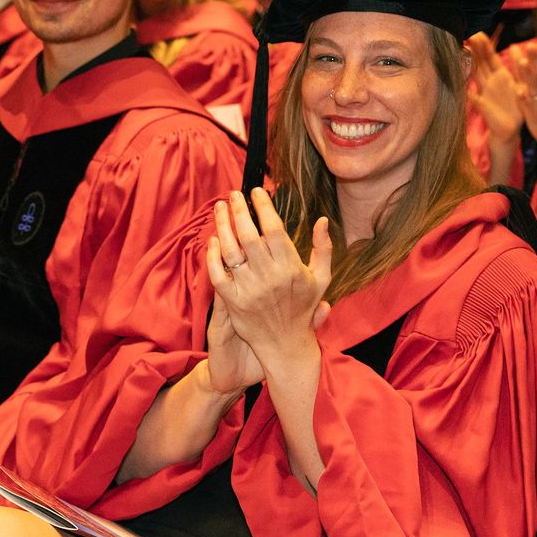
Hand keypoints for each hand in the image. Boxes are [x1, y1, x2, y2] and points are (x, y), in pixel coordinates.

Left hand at [205, 189, 331, 373]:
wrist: (285, 345)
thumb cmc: (304, 308)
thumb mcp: (321, 279)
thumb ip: (323, 248)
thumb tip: (322, 220)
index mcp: (291, 268)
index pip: (274, 229)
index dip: (264, 207)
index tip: (257, 192)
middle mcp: (269, 277)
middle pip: (249, 235)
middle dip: (239, 210)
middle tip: (233, 195)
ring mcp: (248, 290)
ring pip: (230, 250)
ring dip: (223, 225)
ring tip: (220, 208)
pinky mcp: (232, 302)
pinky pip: (217, 274)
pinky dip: (212, 256)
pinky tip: (213, 240)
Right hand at [465, 32, 523, 145]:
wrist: (510, 129)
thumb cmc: (516, 107)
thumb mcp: (521, 85)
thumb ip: (520, 69)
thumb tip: (516, 48)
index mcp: (500, 76)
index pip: (490, 57)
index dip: (484, 46)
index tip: (477, 33)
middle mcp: (490, 82)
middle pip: (480, 62)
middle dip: (475, 49)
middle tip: (468, 34)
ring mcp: (484, 93)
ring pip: (476, 75)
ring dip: (469, 64)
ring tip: (463, 51)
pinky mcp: (484, 106)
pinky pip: (475, 98)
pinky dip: (470, 93)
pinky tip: (464, 87)